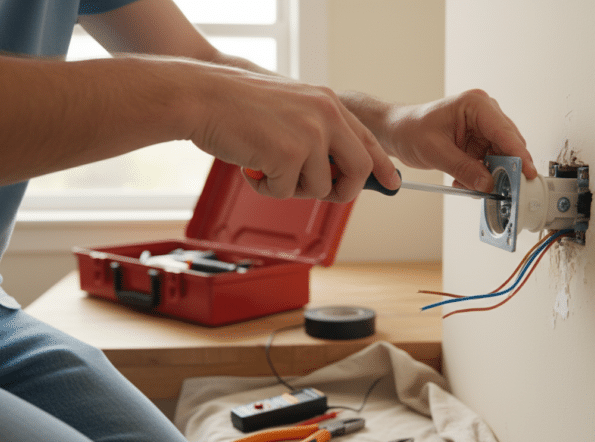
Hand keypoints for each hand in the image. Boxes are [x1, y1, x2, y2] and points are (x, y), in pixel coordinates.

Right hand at [184, 64, 399, 201]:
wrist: (203, 97)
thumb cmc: (236, 104)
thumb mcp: (290, 107)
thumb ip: (317, 131)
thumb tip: (336, 167)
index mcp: (328, 103)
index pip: (367, 139)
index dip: (381, 165)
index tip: (391, 181)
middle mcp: (325, 117)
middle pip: (359, 170)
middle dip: (344, 191)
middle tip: (324, 193)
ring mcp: (309, 136)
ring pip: (318, 187)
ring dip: (291, 187)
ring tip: (266, 166)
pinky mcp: (288, 155)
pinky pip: (286, 192)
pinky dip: (266, 188)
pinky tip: (251, 166)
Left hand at [383, 89, 535, 192]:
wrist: (395, 131)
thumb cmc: (409, 129)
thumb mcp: (435, 151)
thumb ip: (463, 168)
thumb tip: (487, 184)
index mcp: (475, 105)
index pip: (504, 131)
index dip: (518, 154)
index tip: (527, 174)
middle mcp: (483, 113)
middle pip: (508, 145)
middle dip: (507, 169)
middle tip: (505, 190)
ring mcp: (482, 128)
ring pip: (501, 156)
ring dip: (492, 174)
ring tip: (476, 187)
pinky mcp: (477, 142)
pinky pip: (488, 162)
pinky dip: (481, 175)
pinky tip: (466, 182)